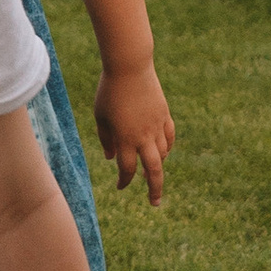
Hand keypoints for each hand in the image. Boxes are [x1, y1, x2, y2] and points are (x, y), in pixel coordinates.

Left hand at [95, 60, 173, 201]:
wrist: (130, 67)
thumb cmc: (109, 91)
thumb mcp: (100, 116)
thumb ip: (106, 139)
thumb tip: (110, 157)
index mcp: (125, 139)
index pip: (127, 169)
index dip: (124, 181)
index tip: (120, 186)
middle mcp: (144, 136)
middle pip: (153, 170)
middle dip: (154, 189)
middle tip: (154, 203)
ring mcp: (157, 125)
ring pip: (163, 154)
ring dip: (157, 165)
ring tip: (151, 171)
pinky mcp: (164, 114)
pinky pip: (169, 137)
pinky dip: (167, 147)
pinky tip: (163, 151)